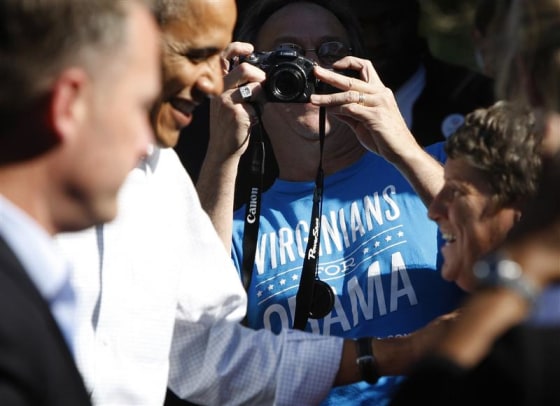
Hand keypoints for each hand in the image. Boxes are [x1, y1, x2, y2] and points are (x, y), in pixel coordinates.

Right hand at [208, 42, 266, 160]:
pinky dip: (259, 112)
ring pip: (255, 87)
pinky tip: (251, 120)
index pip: (223, 57)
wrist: (222, 149)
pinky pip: (257, 106)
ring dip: (261, 96)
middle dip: (260, 76)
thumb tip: (259, 74)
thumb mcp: (226, 101)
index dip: (238, 47)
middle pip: (246, 69)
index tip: (250, 49)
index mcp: (217, 84)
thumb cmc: (228, 125)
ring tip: (256, 107)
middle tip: (263, 85)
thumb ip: (236, 86)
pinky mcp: (236, 113)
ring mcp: (227, 102)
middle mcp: (219, 90)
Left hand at [310, 56, 418, 163]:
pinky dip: (338, 110)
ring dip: (328, 98)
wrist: (402, 151)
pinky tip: (329, 111)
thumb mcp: (364, 123)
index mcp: (380, 92)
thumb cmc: (384, 138)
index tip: (334, 65)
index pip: (366, 67)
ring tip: (314, 99)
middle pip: (352, 80)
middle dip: (331, 75)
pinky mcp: (375, 116)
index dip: (350, 62)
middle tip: (316, 71)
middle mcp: (380, 94)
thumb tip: (332, 108)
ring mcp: (379, 104)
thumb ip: (350, 114)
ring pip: (348, 95)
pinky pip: (351, 109)